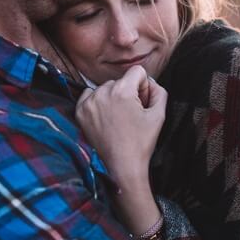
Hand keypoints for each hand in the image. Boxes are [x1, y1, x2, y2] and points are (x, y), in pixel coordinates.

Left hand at [75, 65, 166, 188]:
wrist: (122, 167)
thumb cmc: (141, 143)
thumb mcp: (159, 115)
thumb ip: (159, 91)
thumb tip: (150, 82)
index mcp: (122, 90)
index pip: (137, 71)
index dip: (144, 86)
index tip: (142, 103)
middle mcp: (103, 92)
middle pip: (121, 81)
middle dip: (128, 93)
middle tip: (131, 115)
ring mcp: (89, 102)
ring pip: (106, 88)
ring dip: (113, 98)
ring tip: (118, 119)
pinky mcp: (80, 112)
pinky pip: (90, 96)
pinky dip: (98, 103)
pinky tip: (106, 119)